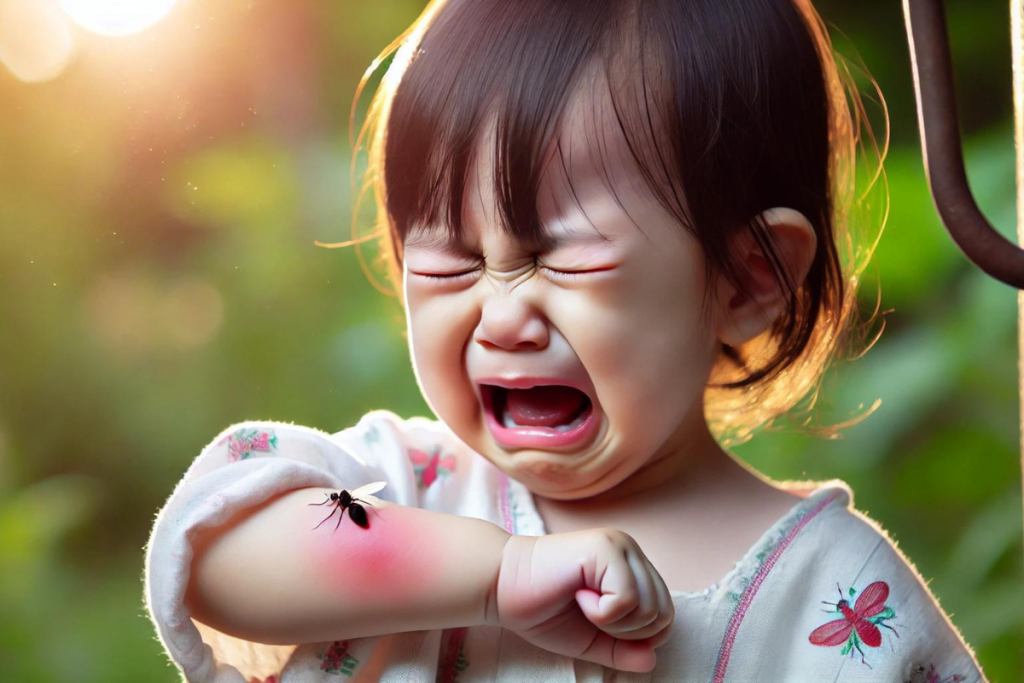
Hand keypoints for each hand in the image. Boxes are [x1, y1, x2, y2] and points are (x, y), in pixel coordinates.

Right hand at [489, 529, 674, 672]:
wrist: (501, 587)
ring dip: (613, 622)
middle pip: (664, 613)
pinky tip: (578, 595)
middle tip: (589, 615)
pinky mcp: (605, 547)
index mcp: (630, 567)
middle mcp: (630, 550)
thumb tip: (652, 659)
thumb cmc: (542, 609)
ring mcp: (619, 545)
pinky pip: (628, 599)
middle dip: (627, 632)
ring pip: (650, 608)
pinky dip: (602, 613)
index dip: (636, 636)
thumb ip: (623, 650)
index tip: (597, 622)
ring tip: (582, 604)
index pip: (665, 614)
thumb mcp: (591, 638)